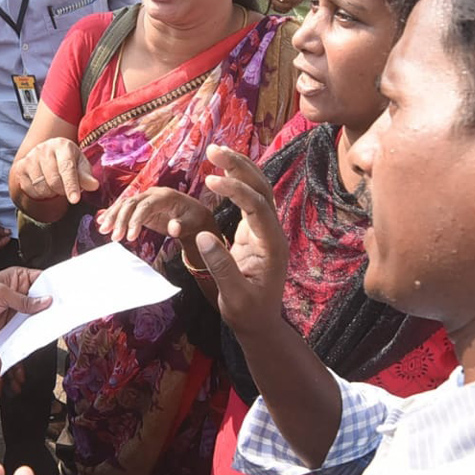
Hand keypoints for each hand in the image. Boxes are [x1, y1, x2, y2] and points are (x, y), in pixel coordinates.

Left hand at [0, 266, 48, 330]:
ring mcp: (17, 308)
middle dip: (46, 303)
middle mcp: (19, 292)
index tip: (59, 292)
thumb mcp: (1, 293)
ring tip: (44, 319)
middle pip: (40, 297)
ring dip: (38, 317)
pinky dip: (31, 329)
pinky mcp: (13, 323)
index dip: (50, 284)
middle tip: (53, 307)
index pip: (40, 278)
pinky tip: (33, 329)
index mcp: (17, 278)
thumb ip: (23, 299)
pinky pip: (27, 326)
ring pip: (35, 313)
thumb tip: (44, 301)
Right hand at [16, 138, 98, 204]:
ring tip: (55, 185)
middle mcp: (44, 149)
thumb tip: (94, 185)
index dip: (71, 185)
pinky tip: (44, 185)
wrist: (45, 156)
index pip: (67, 168)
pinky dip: (39, 193)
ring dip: (51, 193)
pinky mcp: (21, 167)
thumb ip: (86, 176)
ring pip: (42, 187)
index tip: (75, 200)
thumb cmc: (67, 161)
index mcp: (63, 146)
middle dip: (62, 191)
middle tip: (66, 189)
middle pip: (54, 181)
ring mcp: (30, 158)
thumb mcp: (80, 165)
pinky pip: (30, 189)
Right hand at [95, 187, 215, 248]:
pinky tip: (102, 222)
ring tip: (103, 231)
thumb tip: (173, 228)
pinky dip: (113, 215)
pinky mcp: (141, 207)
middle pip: (131, 203)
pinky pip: (124, 209)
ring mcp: (145, 199)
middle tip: (114, 237)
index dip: (136, 220)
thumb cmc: (194, 219)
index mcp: (165, 196)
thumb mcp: (192, 223)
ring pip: (124, 204)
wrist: (194, 216)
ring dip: (113, 217)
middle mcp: (152, 194)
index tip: (130, 237)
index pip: (145, 205)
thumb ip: (182, 225)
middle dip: (120, 219)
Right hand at [195, 144, 287, 337]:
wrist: (260, 323)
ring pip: (259, 189)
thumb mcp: (234, 297)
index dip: (236, 190)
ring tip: (215, 152)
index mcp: (272, 246)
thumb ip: (221, 267)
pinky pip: (249, 199)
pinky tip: (221, 171)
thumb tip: (202, 237)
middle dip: (240, 167)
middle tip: (214, 151)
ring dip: (239, 168)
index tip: (211, 179)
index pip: (258, 207)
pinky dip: (236, 181)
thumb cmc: (248, 314)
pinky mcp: (255, 231)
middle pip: (262, 189)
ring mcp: (265, 230)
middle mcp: (272, 232)